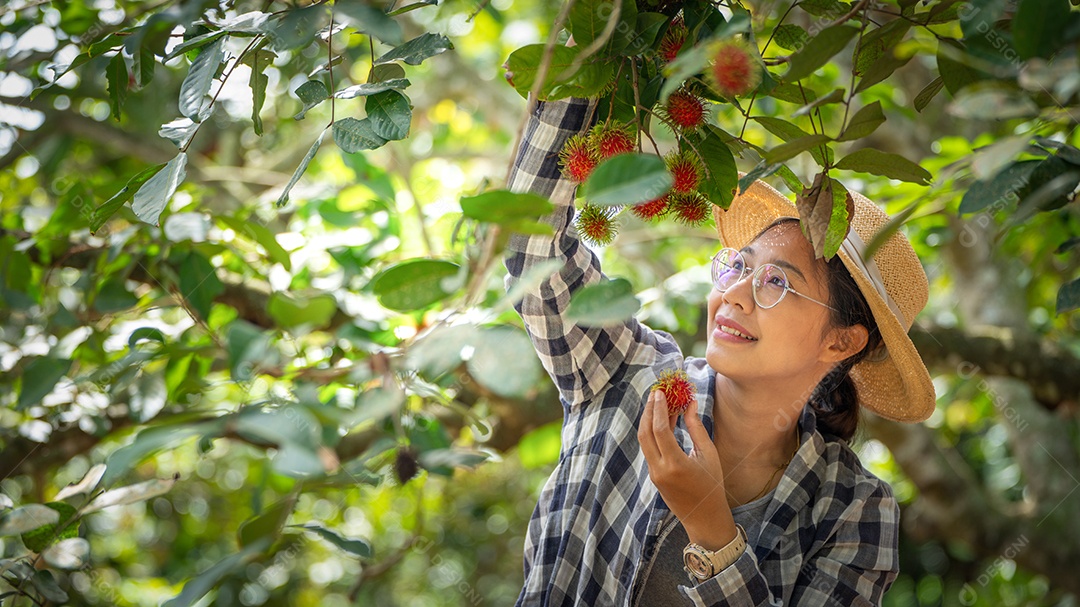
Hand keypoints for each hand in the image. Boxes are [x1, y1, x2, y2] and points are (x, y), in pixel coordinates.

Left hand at [638, 390, 736, 549]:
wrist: (704, 517)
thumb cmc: (712, 486)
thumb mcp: (708, 455)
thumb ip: (696, 428)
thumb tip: (689, 403)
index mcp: (675, 464)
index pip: (660, 430)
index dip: (659, 408)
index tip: (660, 392)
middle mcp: (660, 469)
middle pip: (645, 433)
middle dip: (649, 411)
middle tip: (655, 393)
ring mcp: (654, 474)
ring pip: (645, 441)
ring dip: (650, 421)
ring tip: (660, 403)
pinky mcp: (654, 476)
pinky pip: (650, 449)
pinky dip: (654, 433)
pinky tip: (664, 422)